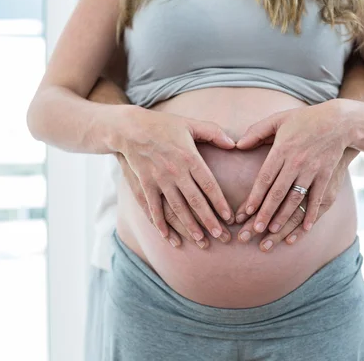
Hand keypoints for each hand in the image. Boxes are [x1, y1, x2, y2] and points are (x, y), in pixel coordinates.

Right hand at [113, 105, 234, 242]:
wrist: (129, 128)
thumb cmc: (163, 125)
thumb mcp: (190, 124)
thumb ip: (213, 132)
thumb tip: (234, 144)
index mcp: (189, 157)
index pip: (209, 185)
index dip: (220, 203)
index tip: (229, 218)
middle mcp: (175, 171)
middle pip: (195, 201)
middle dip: (209, 221)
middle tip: (221, 237)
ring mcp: (158, 180)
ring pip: (176, 209)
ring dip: (189, 227)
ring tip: (201, 241)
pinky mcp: (144, 185)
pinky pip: (153, 209)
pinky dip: (160, 224)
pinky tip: (169, 237)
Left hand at [235, 100, 351, 234]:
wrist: (340, 121)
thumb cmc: (305, 119)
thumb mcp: (278, 119)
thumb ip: (257, 131)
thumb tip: (238, 145)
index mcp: (282, 149)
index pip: (264, 177)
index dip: (255, 196)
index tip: (246, 211)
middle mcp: (296, 162)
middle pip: (278, 192)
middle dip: (265, 213)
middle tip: (255, 229)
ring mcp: (312, 170)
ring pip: (295, 198)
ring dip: (284, 217)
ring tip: (273, 231)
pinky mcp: (326, 175)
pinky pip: (317, 198)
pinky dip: (311, 214)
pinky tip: (304, 228)